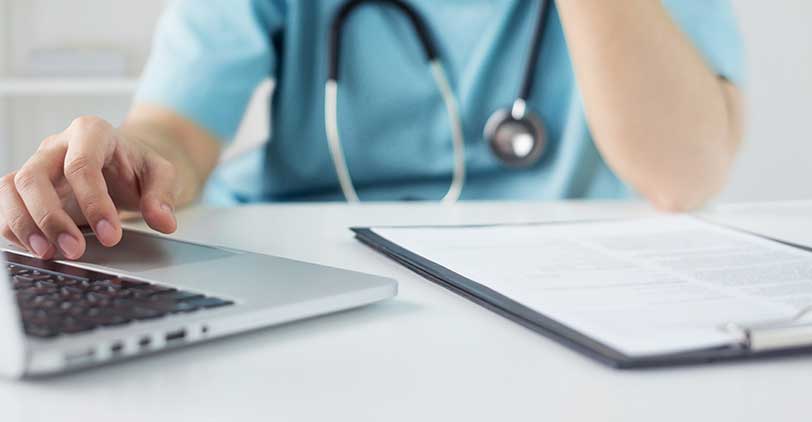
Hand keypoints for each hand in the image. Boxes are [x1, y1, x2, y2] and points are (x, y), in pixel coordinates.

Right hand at [0, 116, 177, 259]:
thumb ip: (163, 195)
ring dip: (25, 225)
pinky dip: (14, 227)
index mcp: (92, 133)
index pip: (82, 165)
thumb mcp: (161, 174)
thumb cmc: (138, 166)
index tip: (111, 235)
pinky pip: (5, 203)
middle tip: (76, 250)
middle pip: (35, 176)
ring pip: (11, 188)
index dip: (93, 203)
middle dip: (51, 218)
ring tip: (49, 254)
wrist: (126, 162)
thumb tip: (163, 222)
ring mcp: (37, 163)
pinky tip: (36, 248)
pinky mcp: (26, 186)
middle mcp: (57, 145)